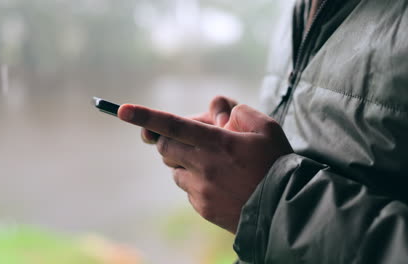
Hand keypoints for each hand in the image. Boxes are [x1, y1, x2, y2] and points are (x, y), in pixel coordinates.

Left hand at [118, 101, 292, 232]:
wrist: (285, 208)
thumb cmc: (277, 162)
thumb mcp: (265, 126)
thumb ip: (236, 111)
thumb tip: (215, 115)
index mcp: (217, 143)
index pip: (174, 125)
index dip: (146, 116)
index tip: (122, 111)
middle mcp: (203, 166)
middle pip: (165, 148)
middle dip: (170, 140)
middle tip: (194, 139)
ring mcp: (201, 190)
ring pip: (175, 171)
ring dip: (186, 162)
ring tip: (214, 165)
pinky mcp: (203, 208)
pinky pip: (188, 189)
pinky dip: (196, 182)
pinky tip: (220, 184)